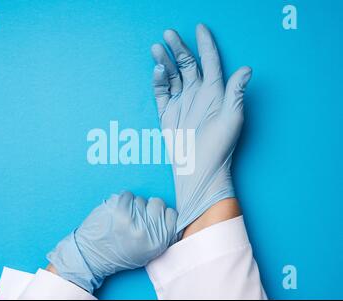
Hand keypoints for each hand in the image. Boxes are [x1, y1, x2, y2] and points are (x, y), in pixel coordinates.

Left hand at [47, 192, 177, 292]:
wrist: (92, 257)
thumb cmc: (120, 254)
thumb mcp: (148, 253)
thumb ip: (161, 235)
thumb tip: (169, 215)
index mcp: (158, 242)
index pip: (172, 214)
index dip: (163, 213)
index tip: (154, 217)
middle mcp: (147, 231)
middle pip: (158, 202)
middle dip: (149, 207)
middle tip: (137, 217)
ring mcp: (132, 219)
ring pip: (141, 198)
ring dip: (134, 205)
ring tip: (124, 219)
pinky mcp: (118, 209)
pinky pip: (128, 195)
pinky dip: (122, 201)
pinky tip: (117, 212)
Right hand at [151, 24, 251, 231]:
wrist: (198, 169)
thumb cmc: (219, 146)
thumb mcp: (232, 119)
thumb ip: (236, 93)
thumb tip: (247, 69)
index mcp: (214, 92)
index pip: (209, 61)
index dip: (205, 44)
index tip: (200, 27)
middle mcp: (197, 94)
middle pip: (187, 64)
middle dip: (178, 47)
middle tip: (169, 33)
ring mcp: (181, 103)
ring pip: (172, 75)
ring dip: (164, 61)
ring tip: (156, 48)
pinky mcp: (167, 113)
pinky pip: (161, 92)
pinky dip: (158, 81)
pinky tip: (157, 71)